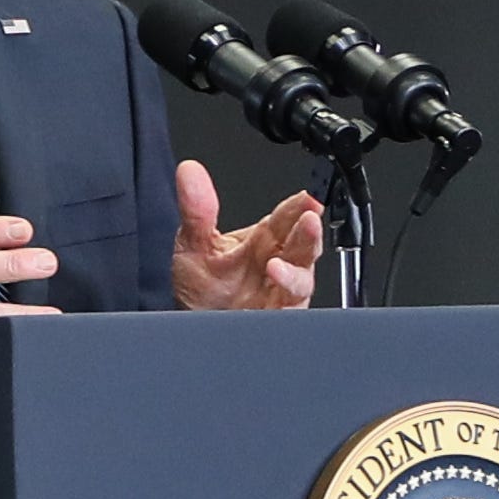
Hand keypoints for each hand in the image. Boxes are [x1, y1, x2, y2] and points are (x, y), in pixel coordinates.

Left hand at [174, 157, 322, 309]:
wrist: (194, 326)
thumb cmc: (201, 290)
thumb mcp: (194, 245)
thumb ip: (196, 210)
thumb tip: (189, 171)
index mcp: (264, 241)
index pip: (288, 217)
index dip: (300, 206)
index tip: (307, 197)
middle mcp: (279, 264)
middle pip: (303, 246)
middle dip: (308, 233)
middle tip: (309, 219)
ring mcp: (281, 293)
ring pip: (301, 280)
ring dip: (294, 273)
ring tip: (276, 266)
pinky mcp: (278, 318)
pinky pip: (290, 313)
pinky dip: (284, 306)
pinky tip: (273, 300)